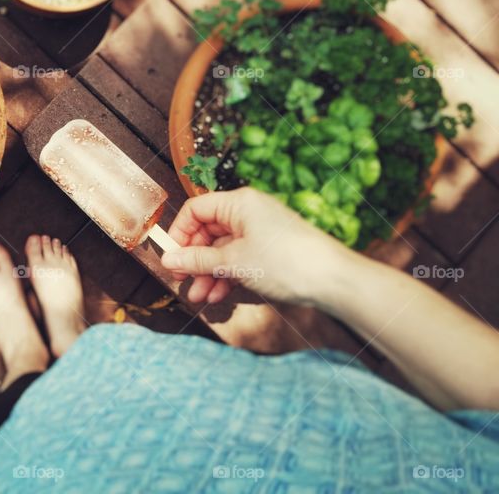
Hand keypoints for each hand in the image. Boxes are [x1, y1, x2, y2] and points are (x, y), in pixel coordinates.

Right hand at [161, 187, 351, 305]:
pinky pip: (238, 259)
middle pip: (207, 232)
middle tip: (183, 281)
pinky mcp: (269, 251)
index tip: (171, 257)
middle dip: (194, 259)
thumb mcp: (233, 262)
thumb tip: (168, 258)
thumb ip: (198, 259)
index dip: (179, 233)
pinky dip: (226, 276)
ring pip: (222, 250)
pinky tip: (218, 295)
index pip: (196, 210)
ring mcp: (259, 232)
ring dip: (208, 273)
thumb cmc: (286, 262)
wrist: (333, 280)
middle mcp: (248, 213)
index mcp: (238, 203)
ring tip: (200, 297)